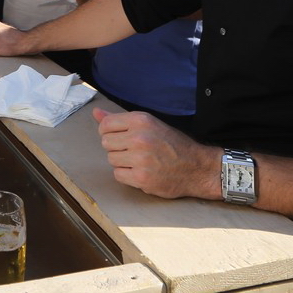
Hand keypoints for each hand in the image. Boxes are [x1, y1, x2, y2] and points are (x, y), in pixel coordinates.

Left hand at [92, 108, 219, 199]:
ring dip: (122, 162)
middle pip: (106, 143)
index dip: (108, 132)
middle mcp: (139, 137)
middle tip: (134, 151)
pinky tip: (141, 172)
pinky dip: (127, 176)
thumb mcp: (150, 124)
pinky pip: (118, 175)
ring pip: (111, 160)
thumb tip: (95, 113)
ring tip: (140, 161)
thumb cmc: (173, 144)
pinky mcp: (142, 178)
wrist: (197, 167)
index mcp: (141, 120)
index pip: (105, 124)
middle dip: (117, 148)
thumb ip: (120, 119)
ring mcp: (140, 159)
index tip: (120, 137)